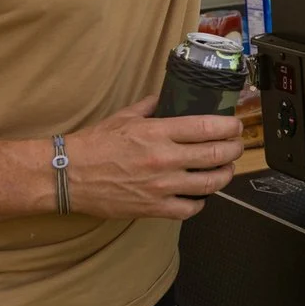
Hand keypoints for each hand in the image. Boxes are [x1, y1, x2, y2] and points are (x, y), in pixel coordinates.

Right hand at [59, 95, 243, 219]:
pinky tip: (201, 195)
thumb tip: (167, 97)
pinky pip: (189, 208)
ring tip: (226, 169)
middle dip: (234, 149)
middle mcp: (164, 158)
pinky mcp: (153, 208)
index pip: (207, 127)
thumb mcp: (123, 116)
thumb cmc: (93, 144)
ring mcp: (161, 186)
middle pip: (215, 155)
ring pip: (209, 183)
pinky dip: (201, 202)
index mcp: (157, 132)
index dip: (229, 127)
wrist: (67, 174)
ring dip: (224, 175)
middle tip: (237, 146)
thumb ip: (150, 106)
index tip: (235, 126)